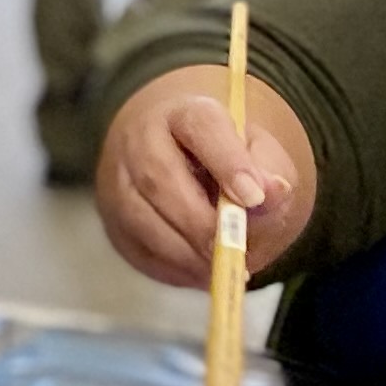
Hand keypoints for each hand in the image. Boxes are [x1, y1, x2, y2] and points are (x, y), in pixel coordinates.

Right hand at [94, 71, 304, 287]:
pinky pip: (136, 248)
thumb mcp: (257, 155)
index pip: (202, 128)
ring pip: (140, 218)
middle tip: (232, 248)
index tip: (255, 197)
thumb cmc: (225, 160)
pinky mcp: (112, 220)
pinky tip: (203, 273)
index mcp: (185, 113)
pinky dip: (173, 267)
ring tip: (223, 266)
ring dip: (184, 251)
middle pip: (158, 179)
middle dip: (199, 221)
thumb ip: (268, 171)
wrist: (180, 165)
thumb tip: (273, 192)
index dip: (228, 162)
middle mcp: (140, 140)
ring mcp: (117, 180)